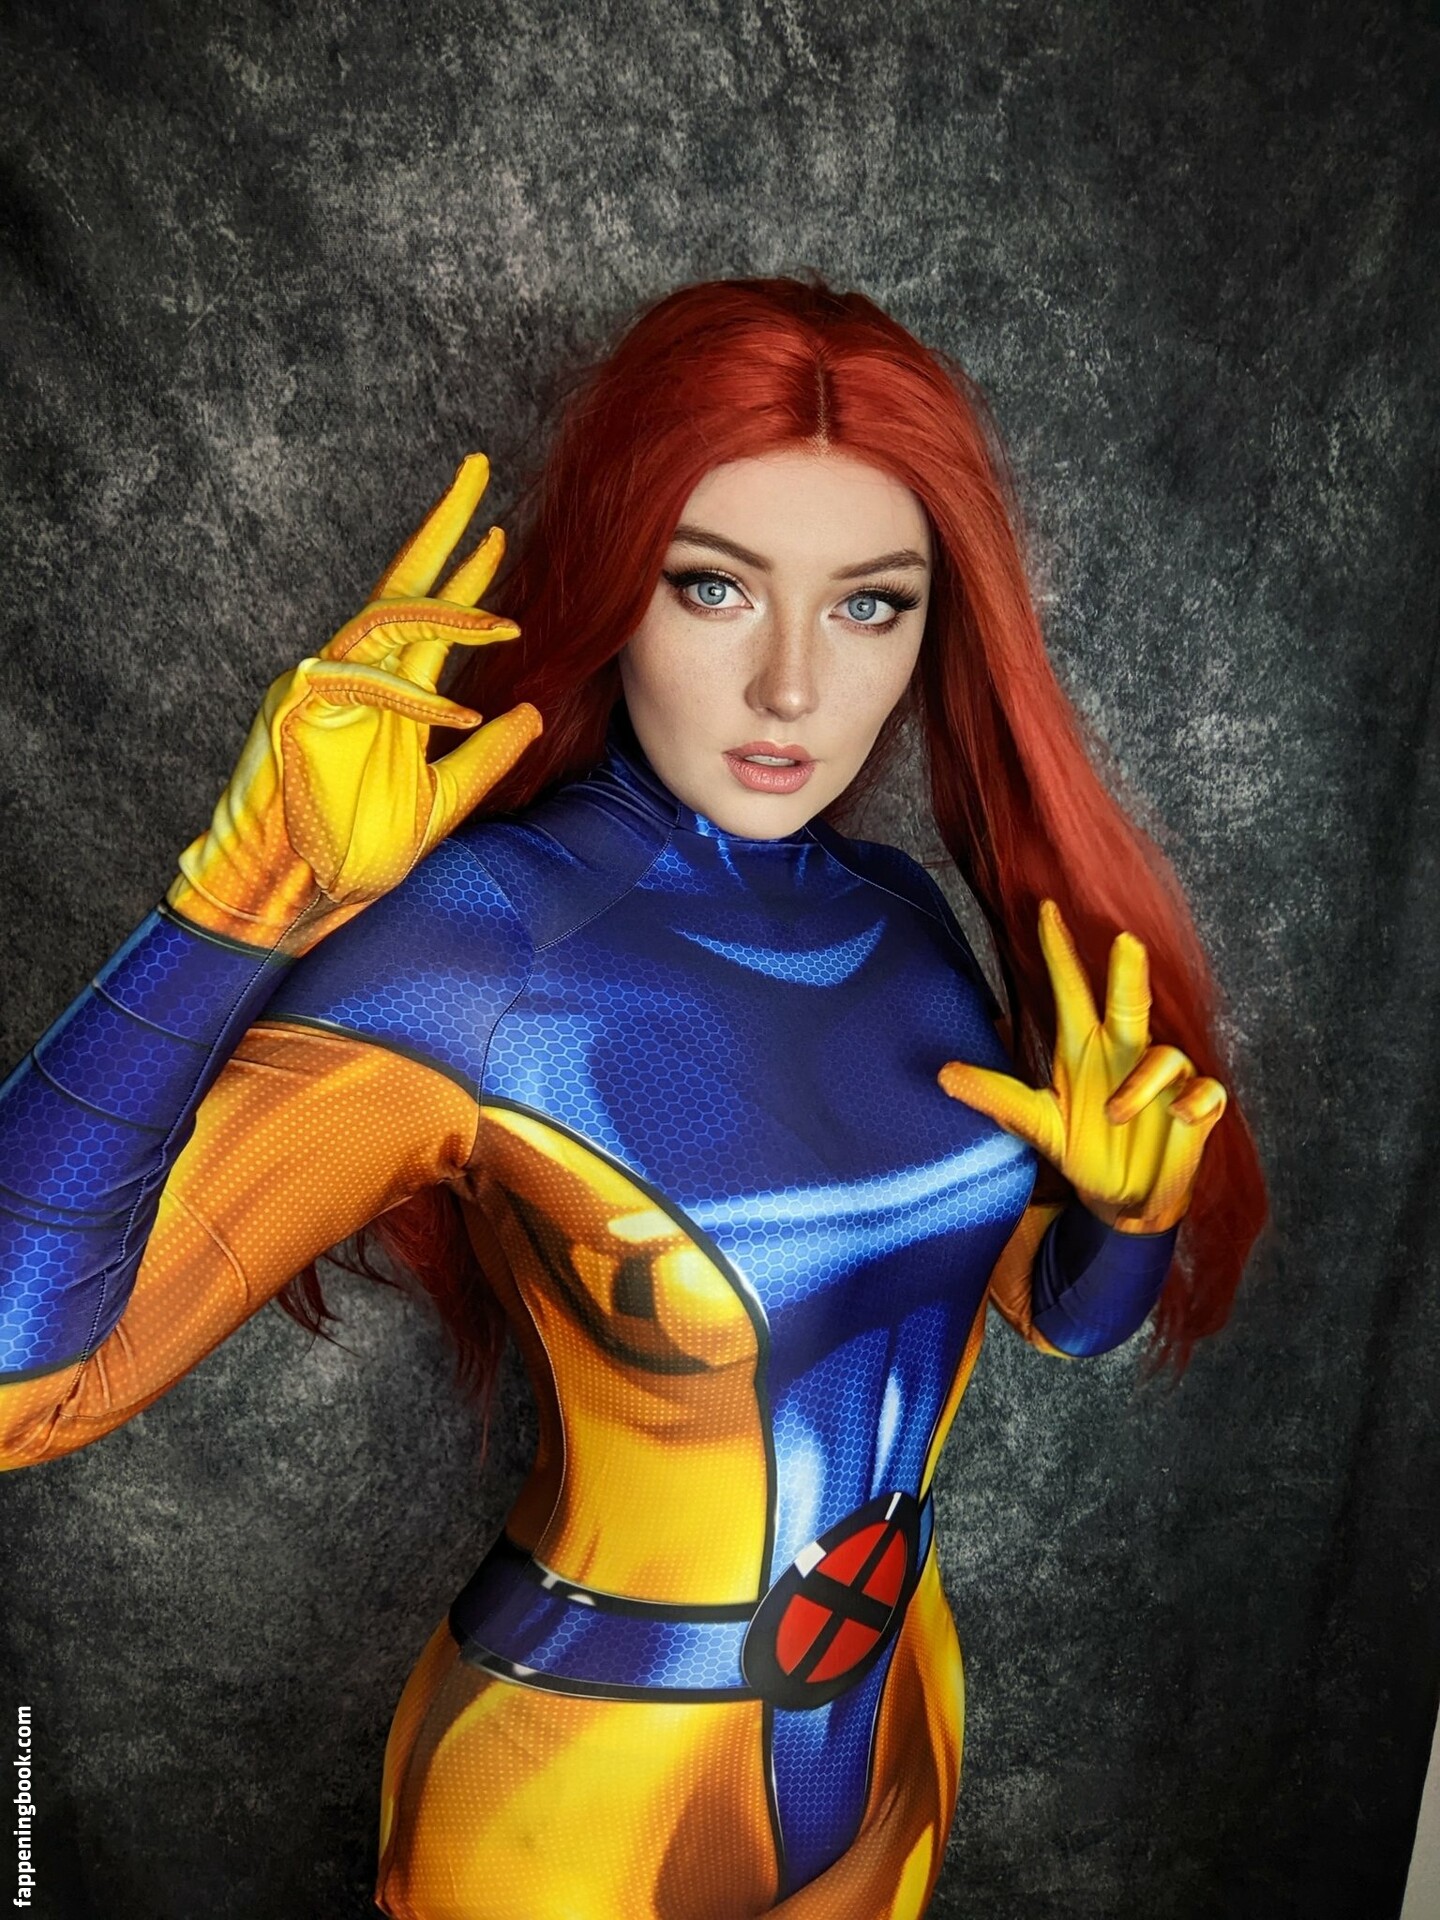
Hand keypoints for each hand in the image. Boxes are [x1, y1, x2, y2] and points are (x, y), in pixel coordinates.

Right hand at [167, 454, 540, 955]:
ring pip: (385, 619)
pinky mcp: (296, 708)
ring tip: (505, 600)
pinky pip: (356, 677)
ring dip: (447, 607)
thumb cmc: (356, 853)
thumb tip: (533, 712)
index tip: (501, 531)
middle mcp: (358, 678)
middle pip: (402, 584)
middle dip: (441, 527)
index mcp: (390, 694)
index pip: (430, 616)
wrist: (300, 896)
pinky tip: (457, 709)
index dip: (465, 573)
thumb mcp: (442, 803)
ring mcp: (323, 686)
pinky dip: (409, 692)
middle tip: (477, 471)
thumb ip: (487, 758)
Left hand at [938, 899, 1225, 1232]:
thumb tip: (943, 1074)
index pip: (1070, 989)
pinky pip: (1204, 1091)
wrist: (1124, 1201)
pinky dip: (1192, 1101)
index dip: (1060, 951)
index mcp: (1083, 1048)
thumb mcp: (1038, 1125)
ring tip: (1115, 1115)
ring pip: (1165, 1057)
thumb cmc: (1083, 1150)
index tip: (1047, 910)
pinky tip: (1182, 1116)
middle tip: (1126, 941)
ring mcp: (1164, 1077)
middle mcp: (1125, 1052)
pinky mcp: (1196, 1106)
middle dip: (1128, 973)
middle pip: (1128, 1001)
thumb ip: (997, 1097)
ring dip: (1141, 1085)